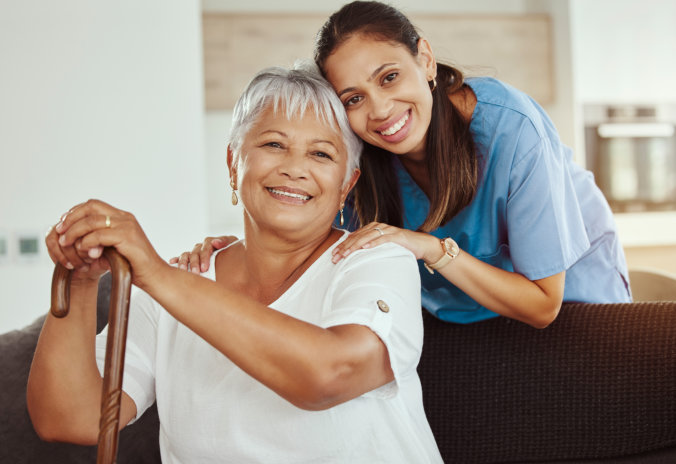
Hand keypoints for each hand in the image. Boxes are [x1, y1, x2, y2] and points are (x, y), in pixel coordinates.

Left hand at [50, 199, 165, 288]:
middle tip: (60, 231)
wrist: (154, 276)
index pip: (93, 205)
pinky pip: (99, 235)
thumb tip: (77, 239)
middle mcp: (125, 218)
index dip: (75, 212)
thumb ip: (99, 240)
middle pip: (91, 207)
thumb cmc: (135, 266)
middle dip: (71, 218)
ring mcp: (127, 226)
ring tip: (66, 243)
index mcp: (123, 218)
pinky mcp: (127, 237)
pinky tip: (83, 251)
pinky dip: (87, 242)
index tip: (63, 225)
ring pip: (92, 220)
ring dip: (74, 231)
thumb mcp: (114, 248)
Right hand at [169, 235, 237, 273]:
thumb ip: (225, 241)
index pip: (206, 247)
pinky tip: (172, 262)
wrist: (234, 256)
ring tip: (183, 272)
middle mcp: (202, 247)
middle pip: (195, 252)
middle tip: (197, 273)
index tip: (205, 268)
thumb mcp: (233, 243)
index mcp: (211, 242)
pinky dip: (176, 260)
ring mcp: (196, 253)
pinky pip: (182, 258)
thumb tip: (215, 242)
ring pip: (187, 255)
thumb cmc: (234, 250)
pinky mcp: (192, 259)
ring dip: (184, 263)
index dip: (204, 257)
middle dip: (195, 263)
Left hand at [331, 222, 442, 263]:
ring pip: (367, 237)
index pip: (354, 237)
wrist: (421, 245)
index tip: (333, 256)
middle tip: (335, 257)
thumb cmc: (400, 247)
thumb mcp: (381, 248)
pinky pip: (383, 238)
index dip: (343, 246)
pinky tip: (365, 248)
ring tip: (346, 254)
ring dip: (355, 246)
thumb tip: (354, 258)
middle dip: (345, 247)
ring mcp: (387, 230)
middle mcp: (378, 227)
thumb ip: (369, 249)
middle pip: (357, 237)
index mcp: (372, 229)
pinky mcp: (397, 236)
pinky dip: (373, 243)